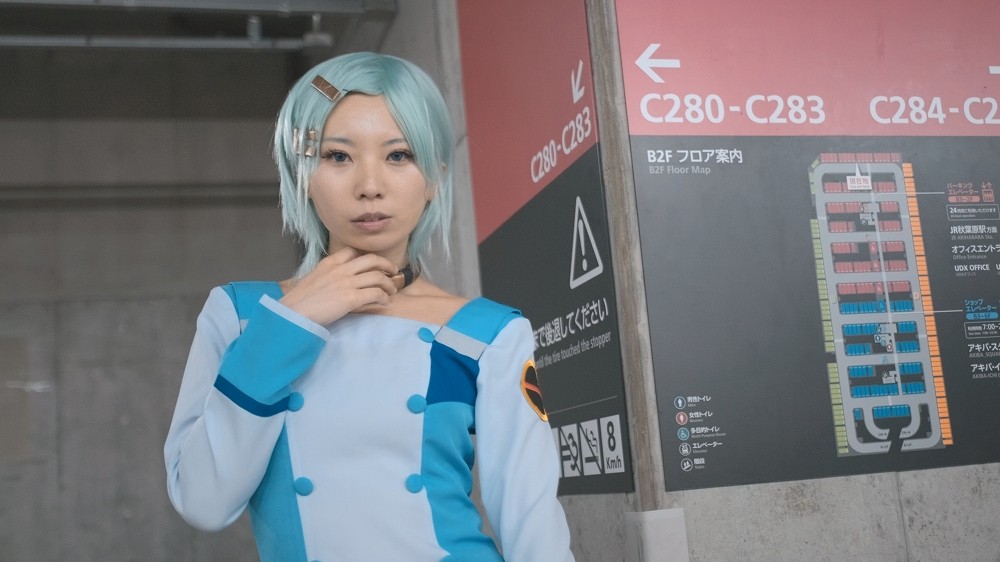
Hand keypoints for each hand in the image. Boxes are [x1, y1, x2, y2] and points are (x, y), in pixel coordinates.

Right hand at [279, 247, 399, 324]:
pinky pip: (376, 294)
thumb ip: (329, 275)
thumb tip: (340, 280)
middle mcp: (341, 269)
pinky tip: (384, 303)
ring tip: (391, 291)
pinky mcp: (351, 298)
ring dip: (389, 284)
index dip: (368, 257)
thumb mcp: (314, 278)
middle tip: (393, 272)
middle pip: (372, 260)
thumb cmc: (300, 300)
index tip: (375, 264)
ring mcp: (347, 283)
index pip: (354, 251)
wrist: (293, 313)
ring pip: (378, 277)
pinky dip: (384, 298)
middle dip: (386, 265)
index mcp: (330, 262)